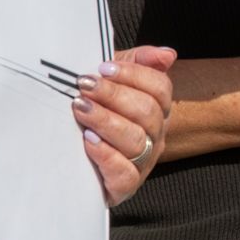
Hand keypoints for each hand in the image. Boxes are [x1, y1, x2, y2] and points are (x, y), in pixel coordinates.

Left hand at [73, 44, 173, 205]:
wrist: (72, 159)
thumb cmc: (94, 112)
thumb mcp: (111, 81)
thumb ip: (138, 62)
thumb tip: (167, 54)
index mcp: (157, 108)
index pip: (160, 88)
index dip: (134, 75)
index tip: (103, 68)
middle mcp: (155, 135)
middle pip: (148, 112)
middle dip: (114, 95)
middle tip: (84, 86)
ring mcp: (143, 162)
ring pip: (137, 140)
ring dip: (106, 122)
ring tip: (80, 109)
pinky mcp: (124, 186)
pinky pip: (125, 173)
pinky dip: (107, 156)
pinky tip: (88, 141)